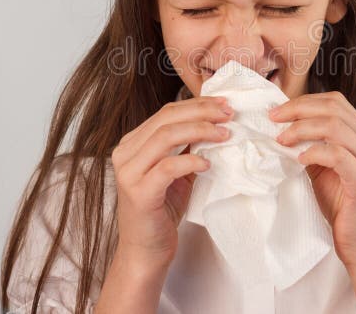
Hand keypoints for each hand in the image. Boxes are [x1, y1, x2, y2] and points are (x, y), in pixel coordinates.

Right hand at [110, 95, 232, 267]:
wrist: (146, 251)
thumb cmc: (162, 210)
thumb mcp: (176, 172)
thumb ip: (187, 147)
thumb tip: (216, 123)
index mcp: (133, 143)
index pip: (166, 112)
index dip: (197, 104)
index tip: (224, 105)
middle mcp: (125, 153)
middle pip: (166, 118)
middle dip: (202, 112)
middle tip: (229, 114)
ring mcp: (129, 172)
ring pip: (166, 136)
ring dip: (200, 131)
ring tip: (225, 135)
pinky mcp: (139, 193)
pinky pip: (167, 167)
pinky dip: (191, 161)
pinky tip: (208, 164)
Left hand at [269, 91, 355, 268]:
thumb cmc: (343, 205)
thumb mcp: (323, 168)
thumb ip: (311, 145)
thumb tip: (282, 127)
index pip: (335, 102)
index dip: (304, 101)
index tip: (278, 111)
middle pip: (334, 108)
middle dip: (298, 109)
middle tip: (273, 119)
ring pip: (335, 126)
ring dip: (302, 128)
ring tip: (282, 140)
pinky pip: (337, 155)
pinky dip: (314, 152)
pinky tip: (299, 160)